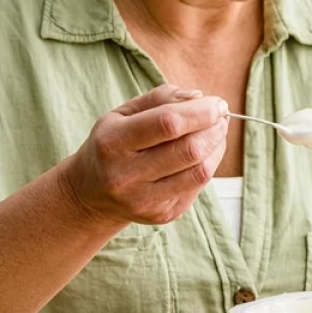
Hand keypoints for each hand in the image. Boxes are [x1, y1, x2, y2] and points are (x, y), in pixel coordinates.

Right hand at [63, 84, 228, 226]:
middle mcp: (126, 176)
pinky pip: (198, 186)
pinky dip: (210, 164)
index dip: (200, 111)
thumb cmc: (112, 145)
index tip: (217, 103)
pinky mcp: (162, 215)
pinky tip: (204, 152)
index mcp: (113, 143)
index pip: (168, 123)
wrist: (90, 194)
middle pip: (189, 150)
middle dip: (214, 128)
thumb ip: (159, 98)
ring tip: (216, 131)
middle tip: (221, 115)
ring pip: (200, 172)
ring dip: (217, 146)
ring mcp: (145, 200)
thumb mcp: (122, 114)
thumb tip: (198, 97)